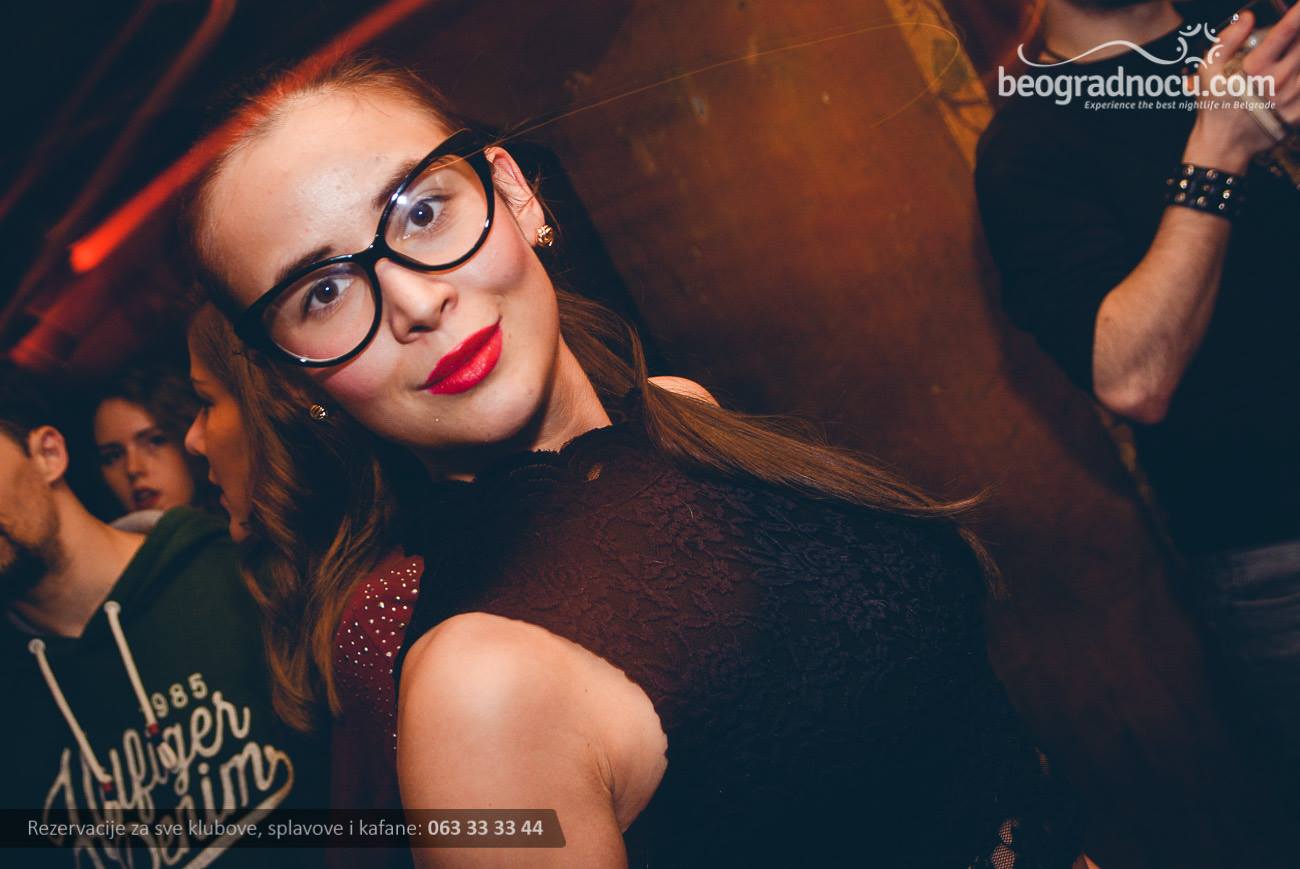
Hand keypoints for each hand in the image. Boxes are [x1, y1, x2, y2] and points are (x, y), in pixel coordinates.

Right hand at [1186, 5, 1299, 171]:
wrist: (1224, 146)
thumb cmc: (1214, 107)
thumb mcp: (1207, 71)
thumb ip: (1226, 40)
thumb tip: (1247, 18)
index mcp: (1256, 68)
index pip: (1287, 30)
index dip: (1298, 13)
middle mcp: (1279, 81)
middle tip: (1295, 33)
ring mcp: (1293, 97)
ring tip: (1292, 54)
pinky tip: (1293, 73)